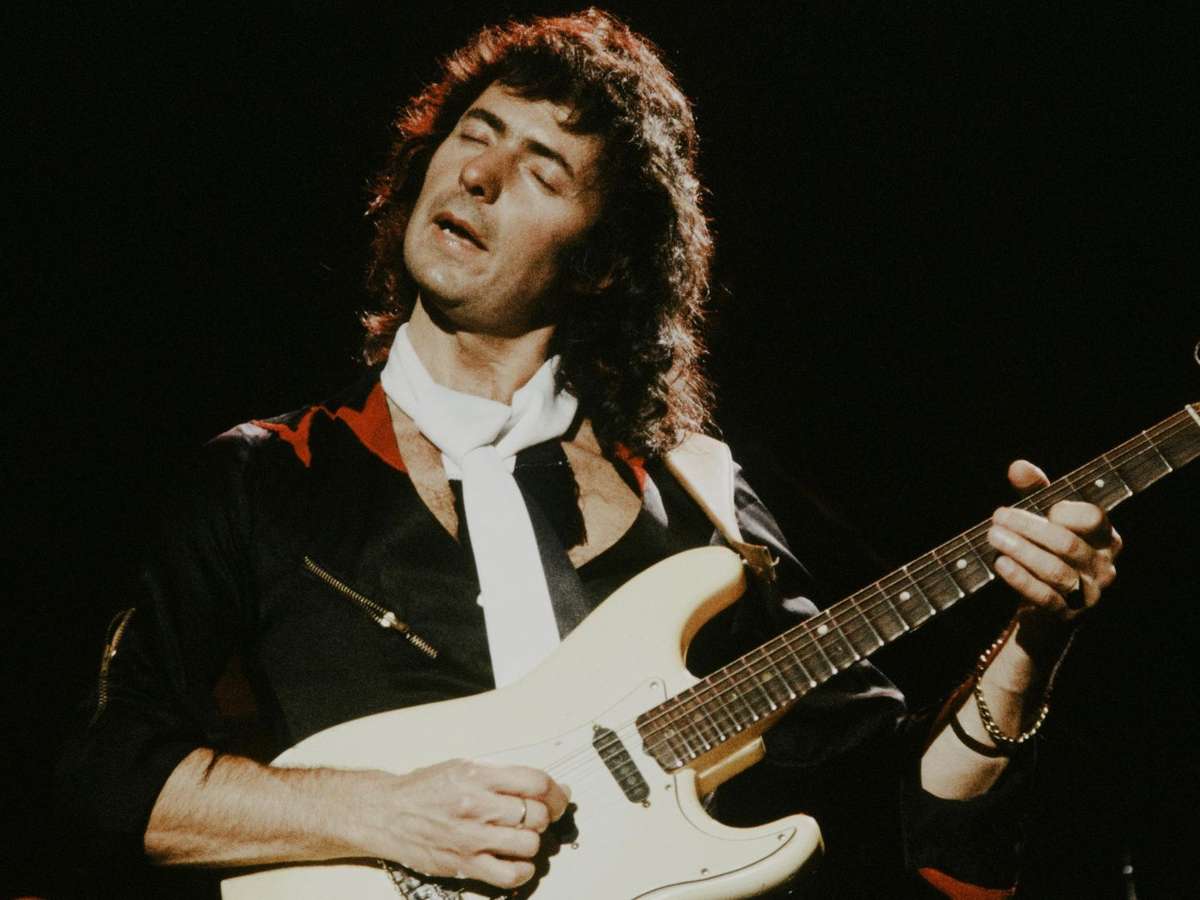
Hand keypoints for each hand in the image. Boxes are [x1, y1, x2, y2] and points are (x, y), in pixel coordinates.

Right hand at [353, 759, 569, 888]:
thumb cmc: (424, 789)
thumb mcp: (464, 767)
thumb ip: (504, 776)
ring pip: (528, 844)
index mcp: (479, 775)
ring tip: (523, 837)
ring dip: (533, 842)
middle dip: (545, 816)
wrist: (386, 812)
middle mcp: (477, 805)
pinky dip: (522, 870)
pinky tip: (517, 861)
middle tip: (538, 817)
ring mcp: (471, 837)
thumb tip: (546, 787)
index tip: (558, 796)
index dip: (556, 792)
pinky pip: (509, 874)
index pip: (536, 782)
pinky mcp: (464, 864)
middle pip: (536, 814)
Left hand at [988, 459, 1121, 629]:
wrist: (1047, 608)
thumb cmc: (1049, 552)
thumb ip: (1036, 491)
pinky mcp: (1067, 615)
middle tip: (997, 517)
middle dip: (1028, 527)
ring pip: (1055, 571)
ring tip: (993, 536)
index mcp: (1105, 538)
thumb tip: (1018, 467)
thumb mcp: (1045, 519)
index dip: (1066, 511)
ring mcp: (1088, 594)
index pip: (1093, 519)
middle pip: (1066, 543)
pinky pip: (1044, 596)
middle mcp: (1103, 566)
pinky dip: (1021, 579)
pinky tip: (1001, 563)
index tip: (1042, 507)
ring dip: (1021, 551)